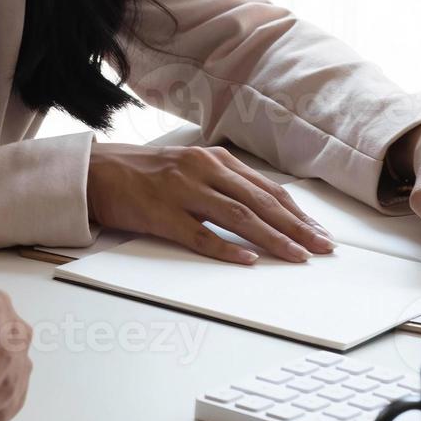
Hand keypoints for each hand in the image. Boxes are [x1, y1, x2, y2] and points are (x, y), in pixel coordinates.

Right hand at [87, 143, 334, 263]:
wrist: (99, 171)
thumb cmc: (149, 174)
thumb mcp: (193, 169)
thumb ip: (226, 184)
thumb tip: (267, 210)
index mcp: (217, 160)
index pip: (268, 190)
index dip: (298, 214)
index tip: (320, 233)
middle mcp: (204, 171)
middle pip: (260, 203)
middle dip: (296, 228)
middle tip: (321, 248)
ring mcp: (183, 191)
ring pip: (238, 217)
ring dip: (271, 239)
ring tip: (295, 256)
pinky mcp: (162, 213)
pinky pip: (199, 234)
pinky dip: (226, 249)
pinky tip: (246, 260)